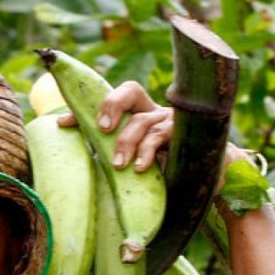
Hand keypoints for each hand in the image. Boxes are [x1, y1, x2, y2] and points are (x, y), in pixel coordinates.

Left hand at [57, 81, 251, 188]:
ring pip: (143, 120)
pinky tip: (140, 167)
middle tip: (101, 128)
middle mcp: (155, 111)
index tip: (61, 124)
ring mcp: (171, 121)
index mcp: (139, 114)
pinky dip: (148, 151)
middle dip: (111, 105)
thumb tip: (77, 171)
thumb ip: (114, 159)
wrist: (213, 183)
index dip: (87, 108)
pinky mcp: (186, 135)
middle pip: (130, 91)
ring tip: (118, 165)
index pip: (113, 100)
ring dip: (127, 141)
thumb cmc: (168, 175)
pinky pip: (163, 137)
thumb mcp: (136, 165)